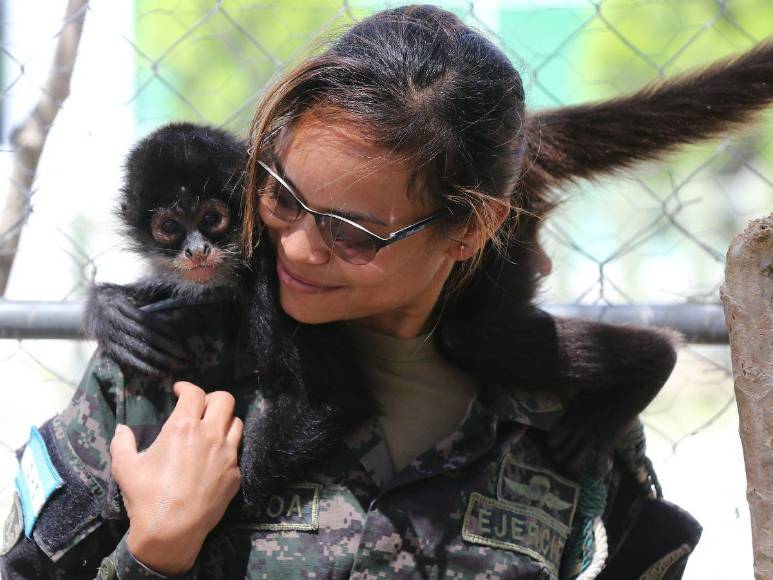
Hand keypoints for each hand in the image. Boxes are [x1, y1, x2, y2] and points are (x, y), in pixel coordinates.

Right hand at [110, 381, 242, 574]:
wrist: (172, 531)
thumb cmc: (146, 497)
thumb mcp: (125, 467)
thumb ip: (122, 443)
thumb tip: (122, 429)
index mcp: (184, 428)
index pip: (194, 393)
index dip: (187, 387)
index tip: (179, 390)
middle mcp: (210, 436)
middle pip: (225, 400)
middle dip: (212, 398)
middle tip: (200, 407)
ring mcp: (227, 455)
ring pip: (236, 423)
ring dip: (224, 421)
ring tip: (211, 429)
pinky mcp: (235, 474)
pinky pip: (236, 452)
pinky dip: (227, 449)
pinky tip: (214, 458)